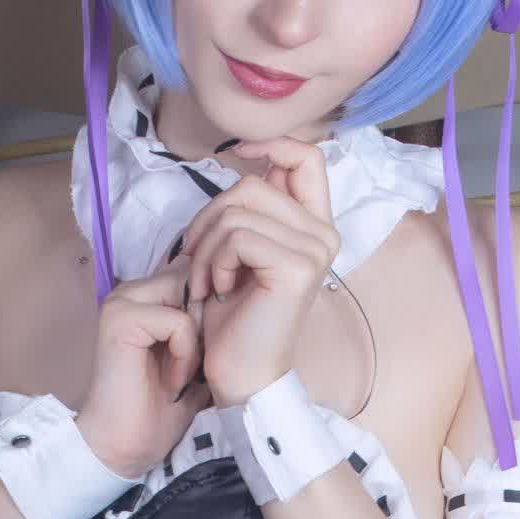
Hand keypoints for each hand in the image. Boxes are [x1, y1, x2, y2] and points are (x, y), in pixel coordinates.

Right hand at [73, 267, 211, 480]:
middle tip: (194, 367)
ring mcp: (122, 303)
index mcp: (146, 298)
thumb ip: (209, 327)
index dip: (213, 311)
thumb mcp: (197, 359)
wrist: (125, 445)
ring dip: (196, 341)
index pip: (196, 274)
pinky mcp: (121, 319)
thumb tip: (244, 300)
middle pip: (194, 279)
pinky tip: (173, 382)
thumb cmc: (160, 408)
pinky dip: (185, 355)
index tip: (207, 356)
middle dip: (207, 323)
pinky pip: (177, 321)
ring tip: (183, 376)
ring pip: (188, 295)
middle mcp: (131, 293)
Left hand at [179, 140, 340, 406]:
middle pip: (253, 184)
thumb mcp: (238, 251)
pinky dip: (213, 262)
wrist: (241, 376)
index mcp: (313, 226)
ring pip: (238, 211)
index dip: (272, 142)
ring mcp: (315, 249)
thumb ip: (250, 209)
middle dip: (209, 217)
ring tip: (206, 282)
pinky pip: (237, 236)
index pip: (307, 157)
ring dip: (205, 246)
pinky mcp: (298, 266)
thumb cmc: (233, 318)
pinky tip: (218, 290)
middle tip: (196, 258)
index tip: (238, 151)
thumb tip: (247, 159)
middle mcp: (323, 234)